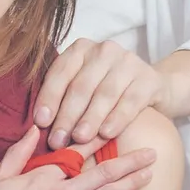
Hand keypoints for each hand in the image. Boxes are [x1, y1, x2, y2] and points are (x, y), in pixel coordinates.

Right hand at [0, 127, 157, 189]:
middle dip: (130, 163)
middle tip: (152, 154)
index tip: (115, 128)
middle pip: (103, 175)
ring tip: (148, 176)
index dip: (98, 139)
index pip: (78, 153)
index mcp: (44, 176)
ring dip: (129, 186)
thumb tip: (34, 129)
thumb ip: (20, 152)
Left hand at [34, 39, 166, 149]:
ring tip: (79, 140)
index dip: (49, 98)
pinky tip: (106, 134)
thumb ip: (62, 97)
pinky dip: (117, 119)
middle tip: (57, 141)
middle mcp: (104, 50)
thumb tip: (39, 125)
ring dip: (90, 119)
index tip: (40, 122)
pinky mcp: (148, 79)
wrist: (150, 86)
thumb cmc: (105, 90)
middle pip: (81, 86)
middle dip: (67, 115)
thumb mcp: (82, 86)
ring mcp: (129, 62)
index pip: (61, 72)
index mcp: (81, 49)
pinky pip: (130, 101)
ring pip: (104, 94)